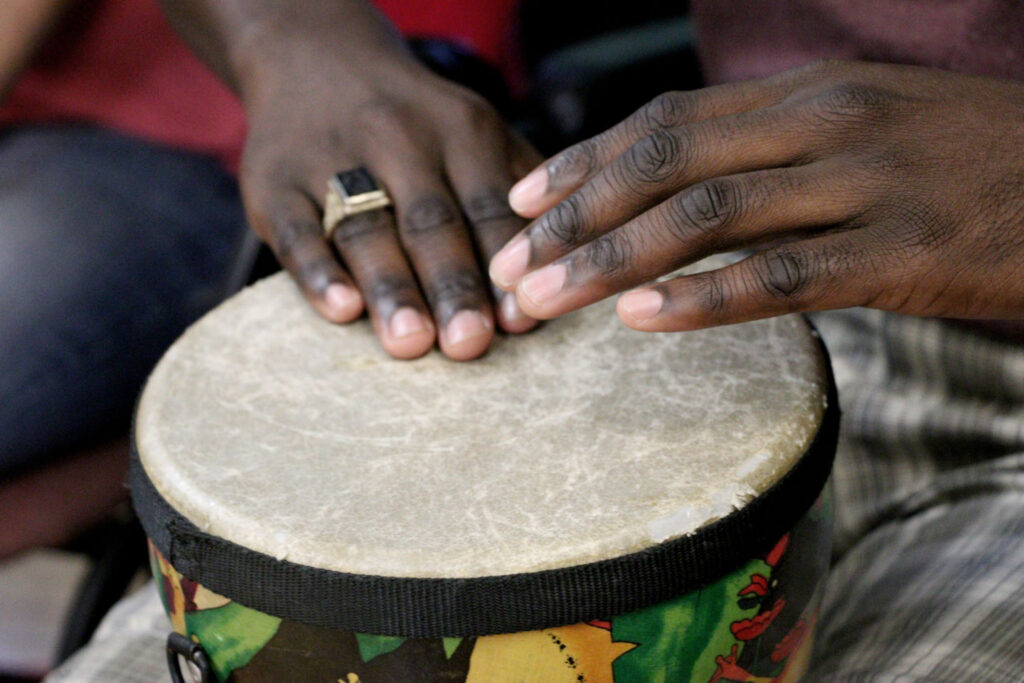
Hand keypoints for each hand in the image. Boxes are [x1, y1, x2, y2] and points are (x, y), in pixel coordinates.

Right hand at [241, 48, 539, 359]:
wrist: (315, 61)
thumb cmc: (416, 126)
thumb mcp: (473, 133)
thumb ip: (516, 188)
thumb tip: (563, 267)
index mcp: (461, 132)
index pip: (489, 205)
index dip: (505, 263)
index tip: (521, 320)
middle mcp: (398, 139)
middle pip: (431, 221)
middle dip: (454, 286)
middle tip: (470, 344)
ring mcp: (331, 160)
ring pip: (365, 228)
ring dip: (392, 287)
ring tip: (411, 342)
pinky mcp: (275, 184)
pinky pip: (296, 231)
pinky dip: (318, 271)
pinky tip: (341, 310)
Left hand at [489, 60, 1023, 330]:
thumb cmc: (969, 160)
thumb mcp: (866, 125)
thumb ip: (775, 146)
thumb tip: (686, 184)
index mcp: (809, 93)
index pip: (667, 118)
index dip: (585, 159)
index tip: (523, 200)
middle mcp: (824, 124)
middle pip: (666, 162)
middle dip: (576, 215)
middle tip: (512, 265)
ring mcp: (864, 185)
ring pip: (707, 216)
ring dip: (613, 259)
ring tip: (547, 298)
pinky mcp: (903, 253)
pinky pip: (783, 277)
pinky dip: (705, 299)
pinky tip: (642, 320)